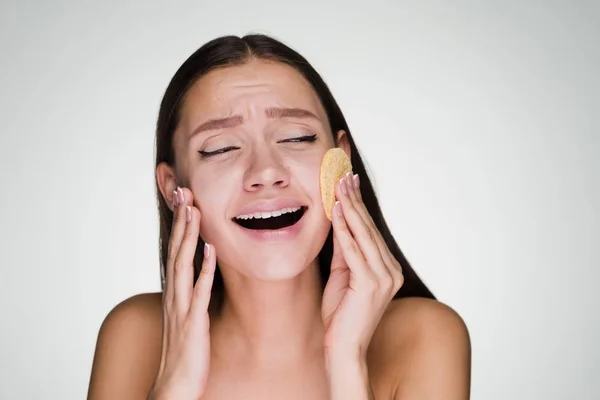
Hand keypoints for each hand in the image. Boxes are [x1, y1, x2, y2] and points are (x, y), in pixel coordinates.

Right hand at [149, 187, 215, 399]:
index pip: (175, 252)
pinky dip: (204, 269)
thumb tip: (204, 271)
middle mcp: (174, 296)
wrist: (174, 386)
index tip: (183, 199)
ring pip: (183, 264)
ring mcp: (181, 309)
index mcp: (174, 293)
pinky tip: (210, 251)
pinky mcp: (193, 323)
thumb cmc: (184, 352)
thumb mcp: (187, 318)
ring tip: (194, 210)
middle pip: (176, 250)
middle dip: (180, 221)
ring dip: (188, 236)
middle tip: (184, 192)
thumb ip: (193, 294)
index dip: (179, 225)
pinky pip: (199, 292)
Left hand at [321, 173, 403, 357]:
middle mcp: (390, 271)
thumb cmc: (341, 315)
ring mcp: (384, 278)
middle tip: (344, 175)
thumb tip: (339, 223)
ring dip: (349, 208)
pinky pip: (354, 250)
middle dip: (354, 200)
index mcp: (387, 269)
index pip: (371, 231)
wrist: (342, 348)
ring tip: (339, 186)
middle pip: (368, 228)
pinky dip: (344, 229)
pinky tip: (335, 212)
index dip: (359, 206)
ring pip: (363, 235)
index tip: (350, 183)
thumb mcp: (342, 276)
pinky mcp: (371, 284)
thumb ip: (344, 251)